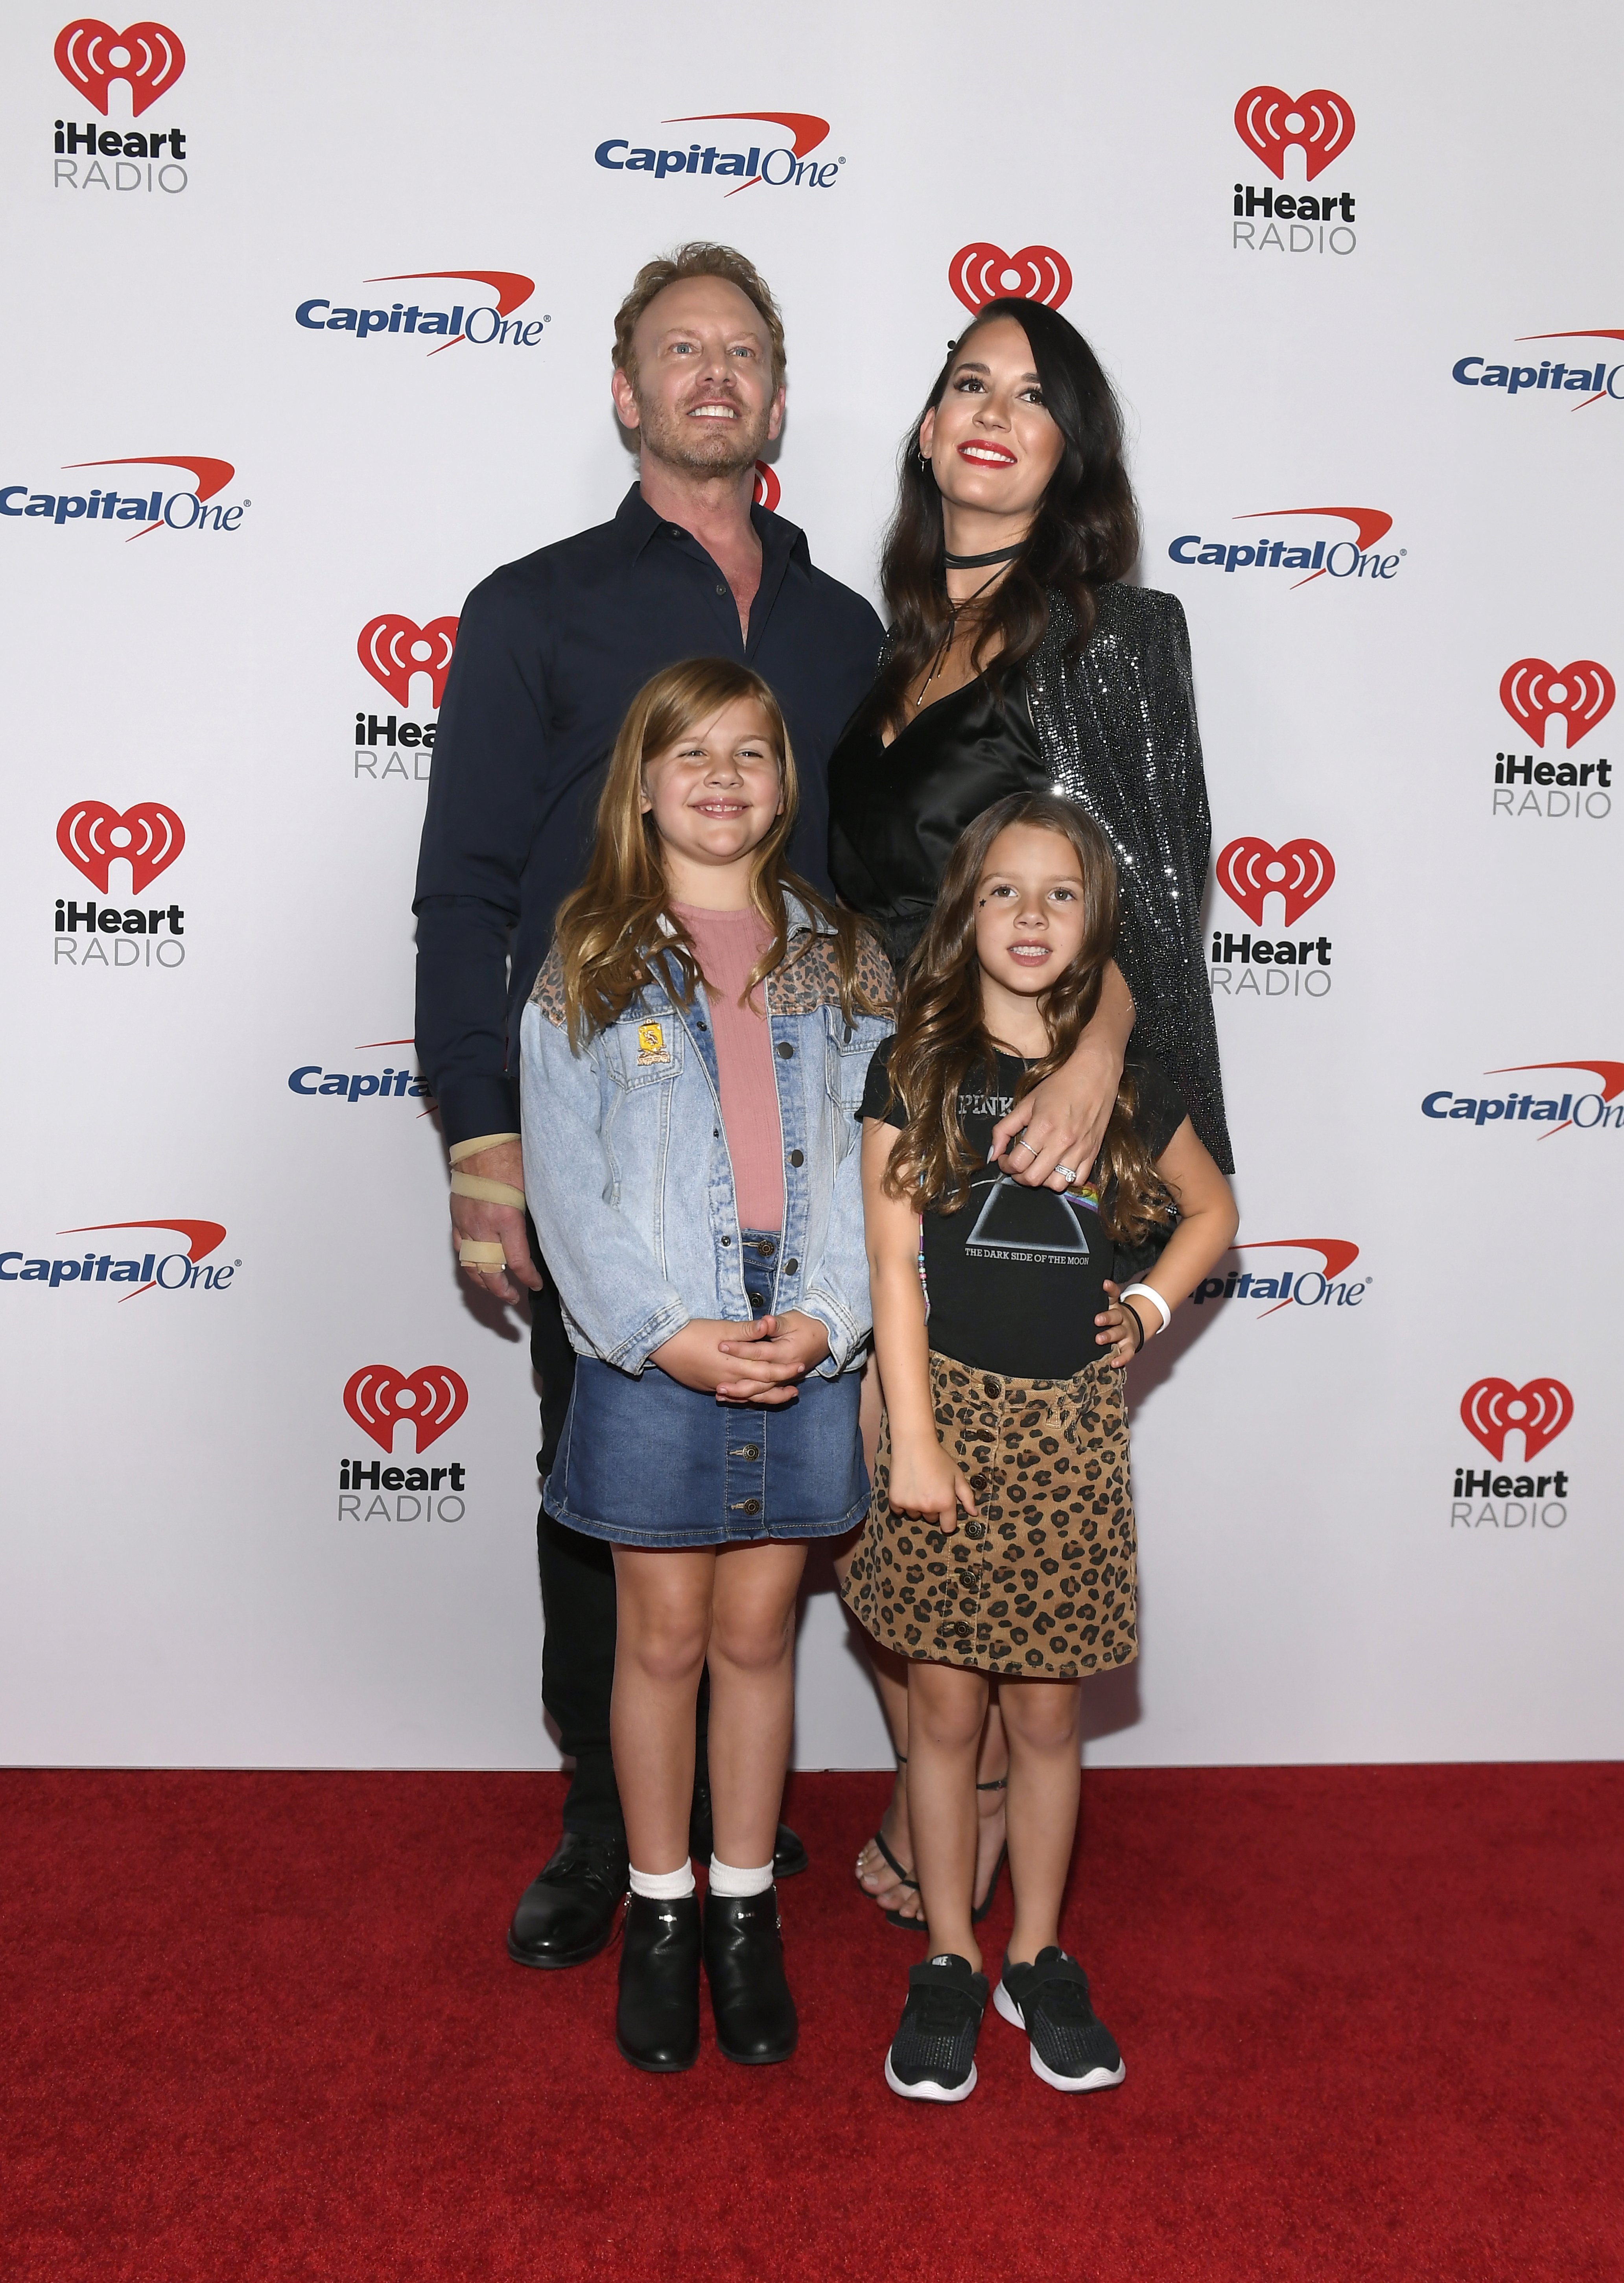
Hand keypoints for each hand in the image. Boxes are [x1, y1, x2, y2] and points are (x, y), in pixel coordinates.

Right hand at [451, 1140, 540, 1301]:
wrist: (481, 1144)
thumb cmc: (511, 1159)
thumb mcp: (532, 1190)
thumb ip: (534, 1218)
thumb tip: (546, 1240)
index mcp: (506, 1219)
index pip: (517, 1262)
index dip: (528, 1278)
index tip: (536, 1284)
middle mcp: (483, 1226)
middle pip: (489, 1272)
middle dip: (502, 1290)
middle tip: (513, 1296)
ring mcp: (466, 1224)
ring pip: (470, 1264)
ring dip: (483, 1281)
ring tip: (496, 1289)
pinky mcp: (456, 1218)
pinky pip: (459, 1248)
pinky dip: (468, 1263)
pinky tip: (477, 1268)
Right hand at [649, 1317, 799, 1406]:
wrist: (665, 1345)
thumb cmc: (694, 1333)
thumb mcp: (723, 1328)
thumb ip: (748, 1330)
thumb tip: (769, 1325)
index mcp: (736, 1363)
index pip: (768, 1371)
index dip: (786, 1370)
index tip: (800, 1367)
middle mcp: (730, 1379)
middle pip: (761, 1388)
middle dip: (780, 1388)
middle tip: (796, 1388)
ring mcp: (718, 1385)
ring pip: (748, 1396)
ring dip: (766, 1397)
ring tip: (781, 1396)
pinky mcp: (708, 1387)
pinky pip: (733, 1397)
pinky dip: (746, 1398)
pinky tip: (751, 1397)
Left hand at [714, 1311, 830, 1402]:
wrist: (827, 1336)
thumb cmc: (807, 1324)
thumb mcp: (791, 1320)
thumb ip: (776, 1324)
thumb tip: (766, 1321)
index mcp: (784, 1353)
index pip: (758, 1353)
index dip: (739, 1349)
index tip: (721, 1346)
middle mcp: (784, 1370)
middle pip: (758, 1381)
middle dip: (738, 1384)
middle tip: (718, 1385)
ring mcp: (785, 1379)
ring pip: (762, 1392)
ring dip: (742, 1395)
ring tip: (721, 1395)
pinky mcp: (784, 1382)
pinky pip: (767, 1395)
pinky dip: (751, 1398)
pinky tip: (735, 1399)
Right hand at [885, 1435, 976, 1534]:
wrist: (913, 1444)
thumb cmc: (938, 1458)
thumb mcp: (957, 1475)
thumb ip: (967, 1497)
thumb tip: (974, 1513)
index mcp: (945, 1503)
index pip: (948, 1527)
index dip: (948, 1520)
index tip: (944, 1511)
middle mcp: (928, 1507)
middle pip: (931, 1519)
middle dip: (932, 1508)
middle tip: (930, 1488)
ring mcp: (910, 1505)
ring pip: (915, 1514)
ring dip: (917, 1506)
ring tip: (918, 1485)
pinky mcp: (895, 1500)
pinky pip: (899, 1510)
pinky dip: (902, 1503)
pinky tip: (906, 1487)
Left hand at [991, 1036, 1123, 1190]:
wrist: (1095, 1074)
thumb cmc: (1060, 1085)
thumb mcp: (1026, 1103)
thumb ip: (1005, 1129)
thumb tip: (993, 1153)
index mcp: (1042, 1128)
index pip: (1017, 1163)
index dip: (1004, 1165)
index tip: (1004, 1158)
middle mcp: (1062, 1142)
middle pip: (1033, 1178)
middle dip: (1019, 1176)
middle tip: (1017, 1164)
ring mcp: (1080, 1150)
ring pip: (1056, 1184)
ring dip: (1042, 1180)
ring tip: (1038, 1166)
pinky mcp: (1093, 1152)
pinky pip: (1078, 1180)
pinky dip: (1065, 1178)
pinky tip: (1058, 1166)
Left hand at [1096, 1279, 1144, 1368]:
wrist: (1133, 1329)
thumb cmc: (1113, 1319)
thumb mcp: (1108, 1308)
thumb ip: (1096, 1303)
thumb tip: (1072, 1299)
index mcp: (1114, 1307)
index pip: (1113, 1295)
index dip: (1110, 1289)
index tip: (1104, 1284)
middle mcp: (1121, 1318)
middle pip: (1115, 1316)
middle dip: (1106, 1318)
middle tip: (1096, 1320)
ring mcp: (1126, 1332)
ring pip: (1118, 1333)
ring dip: (1109, 1336)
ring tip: (1099, 1339)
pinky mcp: (1130, 1346)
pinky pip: (1127, 1353)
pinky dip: (1122, 1358)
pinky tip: (1114, 1363)